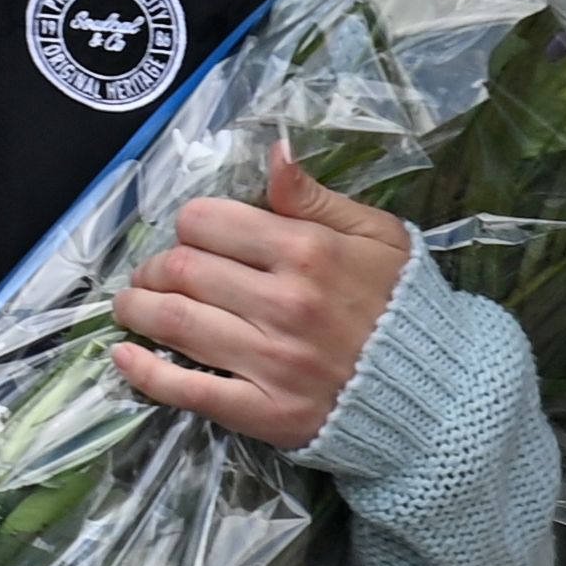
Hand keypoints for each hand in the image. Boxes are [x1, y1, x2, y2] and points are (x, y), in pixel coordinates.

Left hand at [110, 144, 415, 450]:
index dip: (190, 225)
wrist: (442, 394)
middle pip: (181, 270)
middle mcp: (284, 303)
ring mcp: (272, 361)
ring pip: (174, 323)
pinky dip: (145, 373)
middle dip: (154, 267)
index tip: (192, 237)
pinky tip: (124, 357)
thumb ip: (317, 198)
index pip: (207, 222)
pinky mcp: (266, 411)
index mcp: (307, 252)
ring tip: (132, 306)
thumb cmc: (405, 306)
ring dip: (137, 309)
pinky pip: (188, 391)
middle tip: (154, 274)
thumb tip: (273, 153)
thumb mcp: (377, 236)